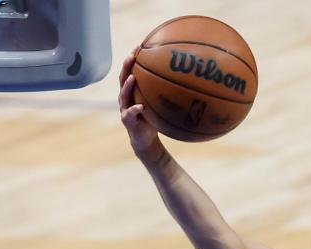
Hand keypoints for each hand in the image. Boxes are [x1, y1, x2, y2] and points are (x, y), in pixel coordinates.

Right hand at [118, 47, 163, 163]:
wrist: (145, 140)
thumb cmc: (154, 119)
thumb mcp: (160, 104)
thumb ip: (167, 93)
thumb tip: (187, 82)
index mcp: (133, 91)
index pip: (131, 71)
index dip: (133, 59)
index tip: (139, 46)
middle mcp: (126, 97)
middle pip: (123, 78)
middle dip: (126, 66)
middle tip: (132, 56)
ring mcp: (125, 108)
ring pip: (123, 94)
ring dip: (127, 85)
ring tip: (132, 77)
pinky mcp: (128, 120)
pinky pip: (130, 114)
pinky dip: (135, 109)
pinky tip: (140, 106)